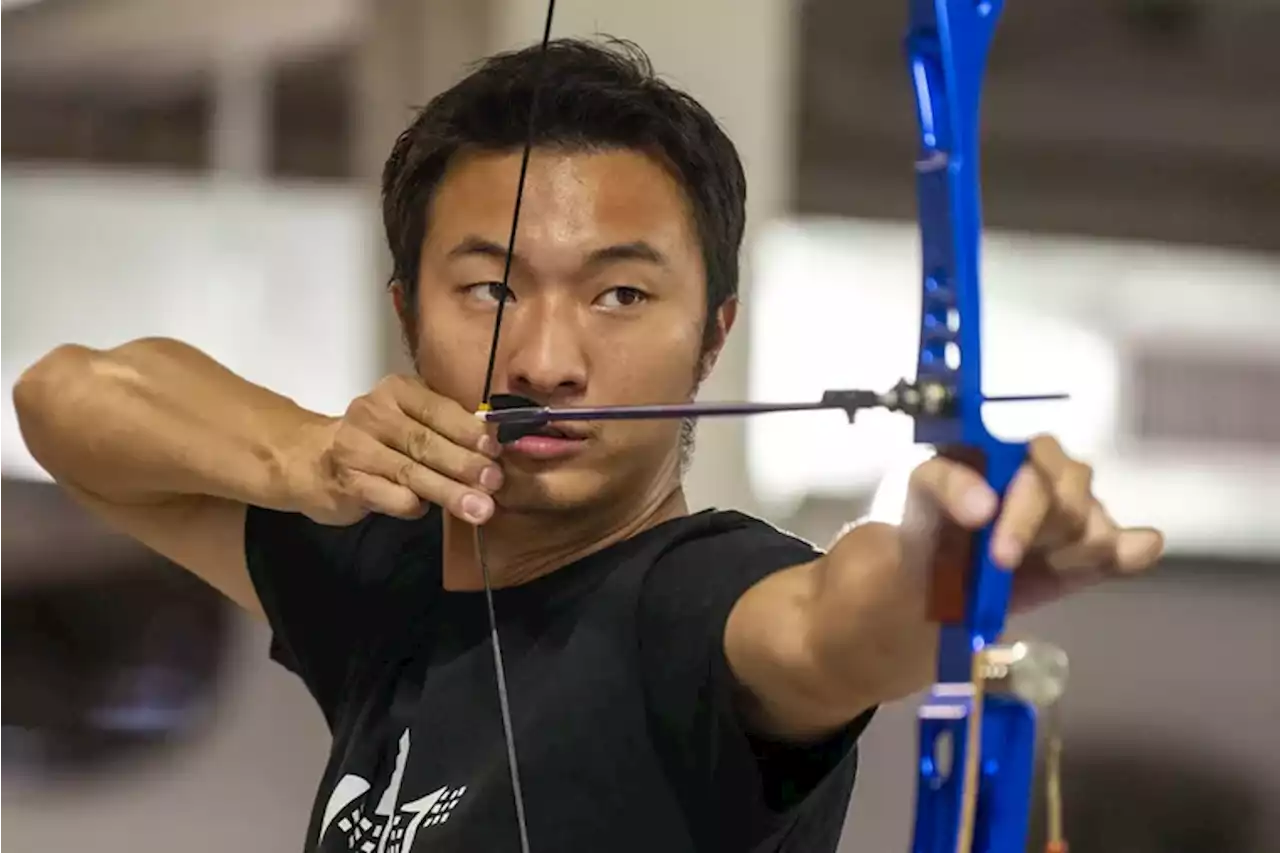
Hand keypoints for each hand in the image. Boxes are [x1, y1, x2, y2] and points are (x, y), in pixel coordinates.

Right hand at [298, 375, 502, 525]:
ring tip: (480, 509)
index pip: (440, 410)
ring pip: (411, 471)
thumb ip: (445, 430)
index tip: (498, 450)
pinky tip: (424, 509)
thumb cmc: (376, 442)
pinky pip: (389, 495)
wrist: (311, 461)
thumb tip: (496, 452)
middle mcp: (373, 414)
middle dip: (465, 465)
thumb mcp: (408, 421)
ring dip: (449, 491)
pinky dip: (412, 505)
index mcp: (397, 392)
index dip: (470, 432)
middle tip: (496, 483)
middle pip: (427, 442)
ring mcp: (356, 448)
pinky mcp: (347, 481)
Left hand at [906, 435, 1163, 610]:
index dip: (1024, 511)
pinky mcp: (1097, 550)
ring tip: (1023, 568)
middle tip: (1002, 562)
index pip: (1040, 463)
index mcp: (1017, 450)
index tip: (1000, 553)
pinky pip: (1130, 549)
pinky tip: (1122, 556)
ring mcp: (1082, 511)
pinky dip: (1128, 555)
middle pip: (1073, 501)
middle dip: (1038, 536)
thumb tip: (986, 505)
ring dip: (1061, 559)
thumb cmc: (933, 521)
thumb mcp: (923, 491)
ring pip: (1097, 532)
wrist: (939, 575)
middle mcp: (1057, 474)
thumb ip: (948, 485)